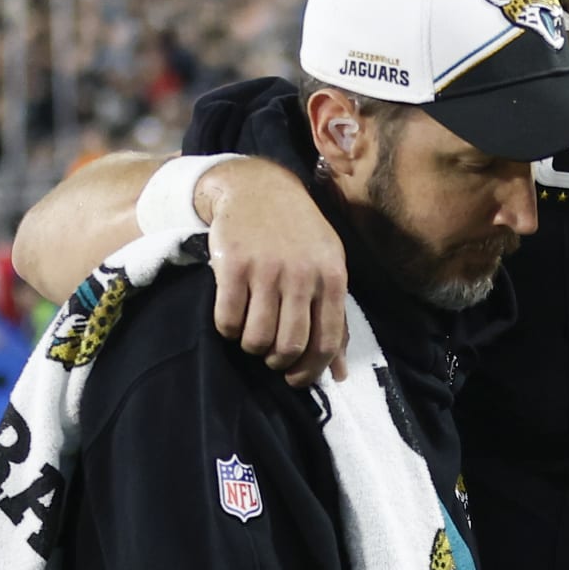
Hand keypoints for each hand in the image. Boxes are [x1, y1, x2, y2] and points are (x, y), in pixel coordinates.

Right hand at [197, 159, 348, 386]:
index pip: (327, 341)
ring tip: (251, 336)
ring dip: (252, 347)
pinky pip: (228, 320)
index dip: (310, 371)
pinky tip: (233, 319)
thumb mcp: (327, 267)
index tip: (295, 380)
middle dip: (277, 361)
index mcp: (331, 277)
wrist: (259, 190)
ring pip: (257, 338)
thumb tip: (340, 373)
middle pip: (290, 345)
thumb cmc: (299, 235)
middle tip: (269, 356)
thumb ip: (335, 318)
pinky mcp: (233, 265)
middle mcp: (301, 274)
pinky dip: (228, 330)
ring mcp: (266, 269)